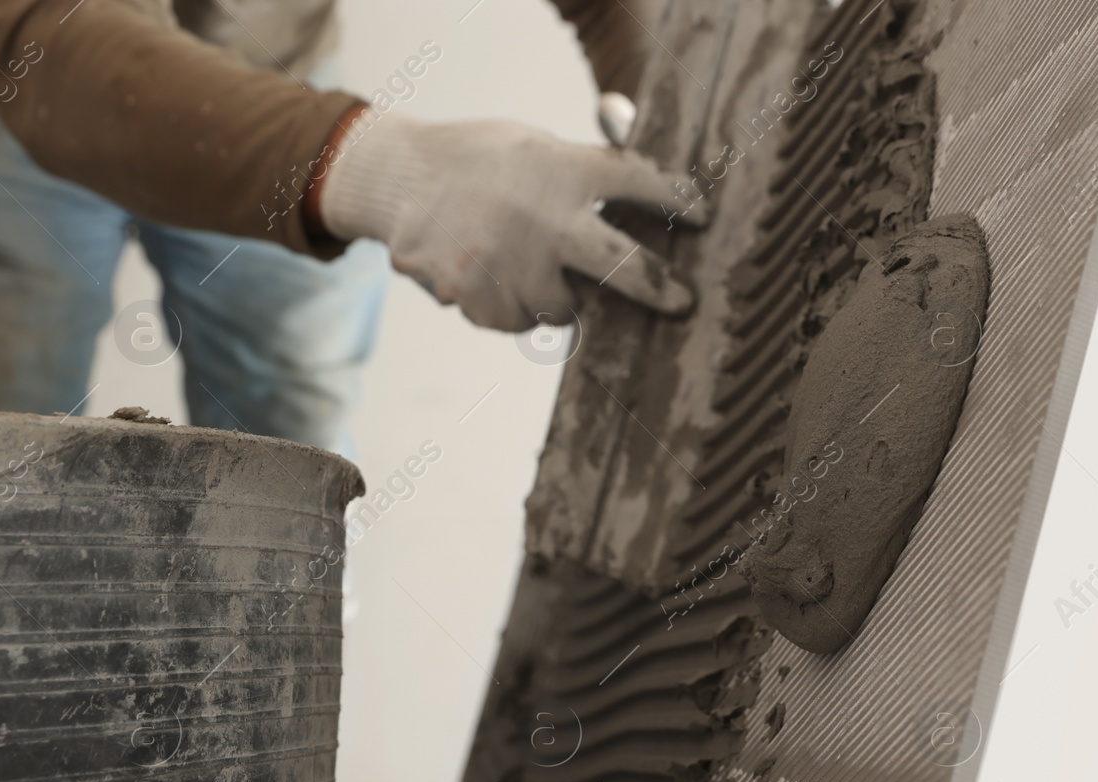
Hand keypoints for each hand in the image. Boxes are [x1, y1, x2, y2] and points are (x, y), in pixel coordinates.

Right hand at [318, 110, 701, 330]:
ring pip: (559, 309)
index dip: (673, 198)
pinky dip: (505, 302)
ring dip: (552, 294)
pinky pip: (512, 319)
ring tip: (521, 259)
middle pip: (621, 266)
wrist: (395, 178)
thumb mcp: (533, 146)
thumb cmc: (479, 162)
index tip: (702, 215)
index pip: (636, 182)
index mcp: (560, 170)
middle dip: (658, 288)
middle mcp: (540, 219)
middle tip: (682, 302)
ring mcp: (506, 264)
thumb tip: (651, 198)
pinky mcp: (473, 296)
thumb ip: (582, 173)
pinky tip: (482, 267)